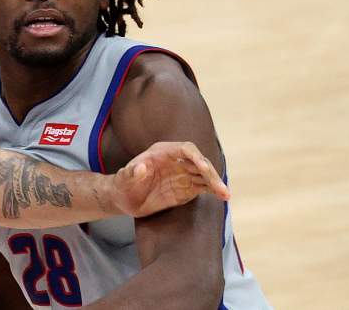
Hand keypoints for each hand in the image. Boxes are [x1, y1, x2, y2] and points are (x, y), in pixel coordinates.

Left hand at [108, 141, 229, 217]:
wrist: (124, 198)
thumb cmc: (123, 184)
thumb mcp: (123, 179)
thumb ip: (130, 173)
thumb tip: (140, 167)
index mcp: (162, 152)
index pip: (185, 149)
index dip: (196, 157)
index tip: (204, 168)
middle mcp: (176, 160)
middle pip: (199, 162)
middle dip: (210, 173)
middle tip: (219, 187)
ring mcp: (183, 174)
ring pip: (204, 175)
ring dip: (215, 183)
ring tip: (225, 194)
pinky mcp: (186, 188)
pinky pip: (204, 186)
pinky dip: (213, 190)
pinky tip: (223, 196)